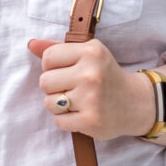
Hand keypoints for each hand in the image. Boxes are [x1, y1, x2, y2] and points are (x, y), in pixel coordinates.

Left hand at [27, 37, 156, 139]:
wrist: (134, 102)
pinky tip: (81, 113)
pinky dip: (66, 120)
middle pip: (44, 82)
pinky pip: (58, 121)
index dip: (51, 67)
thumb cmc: (105, 75)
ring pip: (49, 103)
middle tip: (72, 88)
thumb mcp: (87, 54)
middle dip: (53, 87)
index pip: (48, 58)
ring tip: (76, 101)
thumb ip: (58, 48)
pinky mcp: (91, 120)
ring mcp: (91, 98)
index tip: (65, 71)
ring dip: (58, 105)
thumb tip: (31, 44)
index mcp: (91, 52)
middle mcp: (91, 73)